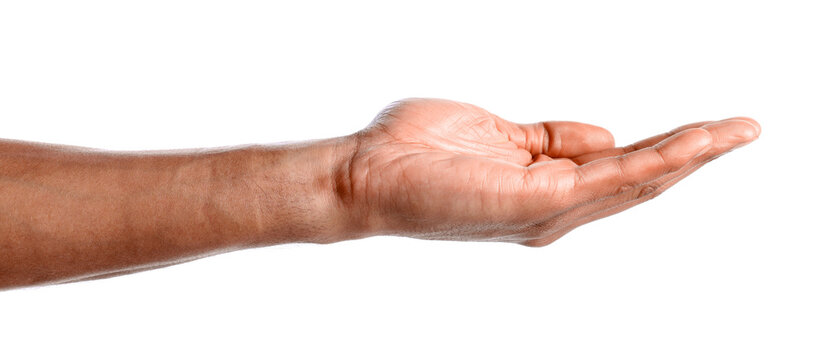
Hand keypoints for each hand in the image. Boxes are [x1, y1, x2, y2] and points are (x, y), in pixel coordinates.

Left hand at [339, 98, 759, 245]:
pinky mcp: (535, 202)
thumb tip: (605, 135)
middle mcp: (552, 210)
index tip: (708, 130)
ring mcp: (546, 210)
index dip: (667, 150)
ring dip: (690, 154)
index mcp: (544, 191)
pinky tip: (690, 144)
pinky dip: (655, 160)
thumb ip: (553, 138)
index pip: (618, 170)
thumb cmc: (420, 153)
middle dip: (695, 154)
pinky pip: (609, 178)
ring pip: (634, 181)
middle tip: (744, 129)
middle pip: (638, 181)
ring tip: (735, 132)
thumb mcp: (502, 135)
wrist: (367, 173)